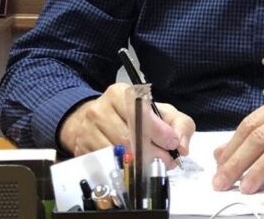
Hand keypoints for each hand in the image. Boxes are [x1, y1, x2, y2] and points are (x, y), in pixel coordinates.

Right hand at [58, 82, 194, 169]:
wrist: (96, 121)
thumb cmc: (134, 116)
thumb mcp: (161, 112)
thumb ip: (179, 124)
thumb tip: (181, 145)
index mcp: (121, 94)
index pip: (139, 112)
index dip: (158, 131)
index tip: (171, 143)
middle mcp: (100, 109)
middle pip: (129, 137)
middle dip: (152, 152)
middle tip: (166, 161)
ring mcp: (88, 130)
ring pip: (118, 153)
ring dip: (140, 163)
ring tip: (152, 164)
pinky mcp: (82, 149)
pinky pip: (106, 163)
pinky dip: (124, 168)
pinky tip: (134, 166)